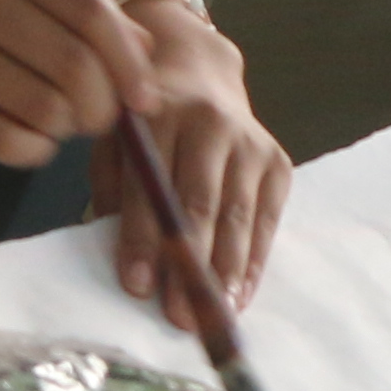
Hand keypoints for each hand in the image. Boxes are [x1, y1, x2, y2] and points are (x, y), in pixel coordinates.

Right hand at [0, 0, 153, 161]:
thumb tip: (142, 50)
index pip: (87, 9)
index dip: (129, 58)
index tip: (145, 91)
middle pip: (73, 64)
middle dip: (103, 104)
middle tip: (99, 117)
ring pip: (44, 106)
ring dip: (67, 128)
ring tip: (58, 125)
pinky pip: (4, 138)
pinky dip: (32, 150)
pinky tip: (28, 141)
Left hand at [99, 4, 289, 307]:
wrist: (198, 71)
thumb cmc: (142, 122)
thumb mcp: (113, 141)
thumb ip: (115, 192)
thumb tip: (130, 260)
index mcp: (156, 115)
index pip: (147, 187)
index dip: (141, 239)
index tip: (136, 286)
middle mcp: (206, 123)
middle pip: (199, 204)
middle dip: (189, 266)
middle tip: (179, 317)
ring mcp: (248, 141)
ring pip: (237, 216)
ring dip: (225, 273)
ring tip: (214, 318)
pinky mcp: (276, 161)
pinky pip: (266, 220)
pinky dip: (253, 263)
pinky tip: (239, 297)